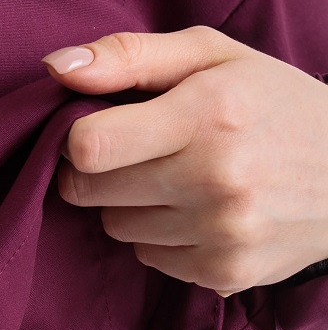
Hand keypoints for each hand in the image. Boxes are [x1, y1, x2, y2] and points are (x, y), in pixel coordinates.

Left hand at [40, 26, 327, 297]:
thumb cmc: (273, 105)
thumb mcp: (214, 57)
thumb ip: (130, 57)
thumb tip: (56, 69)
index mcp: (209, 112)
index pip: (90, 146)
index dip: (76, 140)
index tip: (92, 132)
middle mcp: (215, 177)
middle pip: (92, 191)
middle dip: (100, 172)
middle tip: (135, 155)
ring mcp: (220, 232)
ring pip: (116, 227)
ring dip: (132, 205)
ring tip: (177, 181)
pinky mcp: (223, 273)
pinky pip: (149, 259)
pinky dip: (161, 237)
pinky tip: (198, 213)